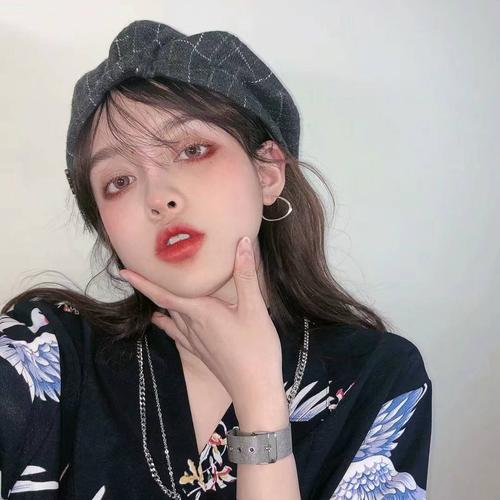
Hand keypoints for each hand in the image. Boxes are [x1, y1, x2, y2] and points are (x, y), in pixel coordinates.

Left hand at [119, 236, 283, 402]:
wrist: (254, 389)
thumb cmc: (256, 349)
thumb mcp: (254, 308)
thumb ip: (245, 274)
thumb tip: (242, 242)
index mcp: (201, 312)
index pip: (164, 295)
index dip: (143, 283)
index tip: (123, 272)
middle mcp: (192, 326)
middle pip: (165, 304)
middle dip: (150, 289)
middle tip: (139, 272)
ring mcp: (195, 341)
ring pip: (171, 317)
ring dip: (160, 303)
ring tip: (150, 290)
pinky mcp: (201, 352)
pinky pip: (176, 333)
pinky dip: (167, 323)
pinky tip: (162, 321)